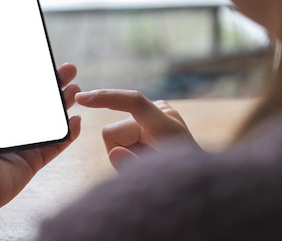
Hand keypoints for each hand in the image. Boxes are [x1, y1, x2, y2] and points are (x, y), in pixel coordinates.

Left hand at [0, 40, 81, 218]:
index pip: (12, 86)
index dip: (28, 71)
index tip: (42, 57)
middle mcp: (5, 125)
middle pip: (36, 99)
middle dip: (53, 83)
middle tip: (69, 69)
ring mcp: (21, 143)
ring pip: (49, 118)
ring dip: (63, 103)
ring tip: (77, 88)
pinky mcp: (33, 160)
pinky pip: (56, 144)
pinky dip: (68, 133)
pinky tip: (76, 119)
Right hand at [75, 90, 196, 171]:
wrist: (199, 183)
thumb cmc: (180, 184)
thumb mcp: (159, 183)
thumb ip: (135, 168)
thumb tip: (114, 152)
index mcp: (169, 126)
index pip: (133, 102)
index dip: (106, 98)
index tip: (82, 99)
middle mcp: (163, 113)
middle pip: (113, 131)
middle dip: (120, 152)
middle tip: (144, 168)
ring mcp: (158, 113)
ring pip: (114, 134)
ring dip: (126, 151)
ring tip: (148, 162)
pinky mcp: (150, 116)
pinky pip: (122, 131)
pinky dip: (128, 146)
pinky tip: (146, 153)